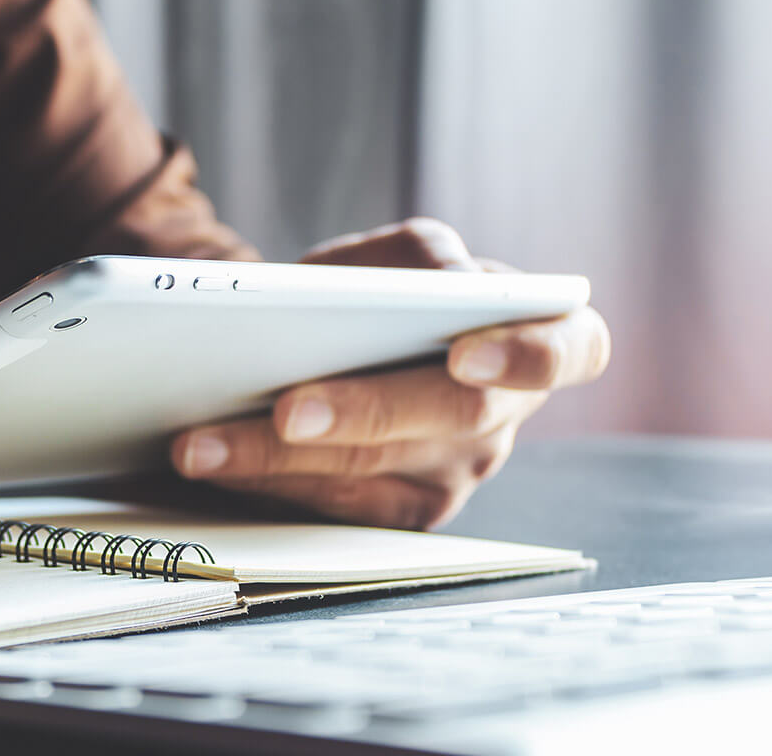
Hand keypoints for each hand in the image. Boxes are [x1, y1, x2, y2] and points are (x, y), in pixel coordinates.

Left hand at [170, 218, 609, 529]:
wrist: (351, 345)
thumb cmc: (389, 292)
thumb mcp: (403, 257)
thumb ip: (416, 257)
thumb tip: (421, 281)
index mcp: (540, 336)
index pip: (571, 350)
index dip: (526, 356)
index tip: (463, 354)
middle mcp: (508, 414)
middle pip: (448, 417)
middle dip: (364, 410)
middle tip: (289, 410)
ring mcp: (458, 471)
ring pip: (373, 471)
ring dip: (278, 458)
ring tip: (200, 444)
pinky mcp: (404, 514)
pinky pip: (337, 506)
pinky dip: (267, 482)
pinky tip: (211, 464)